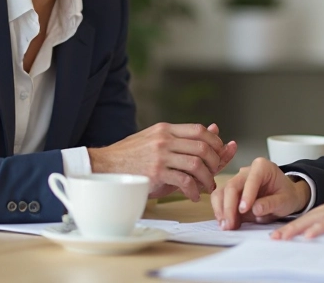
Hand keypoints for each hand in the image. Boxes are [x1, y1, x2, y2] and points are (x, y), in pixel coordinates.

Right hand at [88, 122, 236, 200]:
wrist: (105, 166)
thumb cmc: (132, 155)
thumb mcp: (156, 139)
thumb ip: (183, 136)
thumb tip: (214, 128)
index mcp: (165, 129)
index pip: (198, 130)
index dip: (214, 141)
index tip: (219, 153)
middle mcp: (164, 139)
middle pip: (202, 147)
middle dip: (215, 162)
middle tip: (215, 173)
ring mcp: (160, 156)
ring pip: (196, 164)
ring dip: (207, 178)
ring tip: (207, 187)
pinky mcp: (156, 173)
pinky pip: (184, 181)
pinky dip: (193, 190)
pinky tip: (193, 196)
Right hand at [211, 157, 309, 229]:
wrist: (284, 197)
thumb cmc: (286, 195)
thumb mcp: (285, 200)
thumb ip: (272, 203)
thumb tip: (255, 209)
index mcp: (262, 167)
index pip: (252, 179)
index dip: (246, 194)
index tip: (243, 210)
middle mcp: (245, 172)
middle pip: (232, 186)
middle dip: (229, 206)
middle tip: (230, 224)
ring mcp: (236, 181)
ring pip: (221, 192)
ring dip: (221, 210)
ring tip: (226, 226)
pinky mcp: (230, 193)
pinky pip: (219, 200)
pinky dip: (220, 212)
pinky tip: (224, 223)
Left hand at [270, 188, 323, 239]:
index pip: (311, 216)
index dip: (295, 224)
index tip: (281, 233)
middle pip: (307, 217)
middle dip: (289, 228)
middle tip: (273, 238)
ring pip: (314, 219)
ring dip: (296, 229)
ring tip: (282, 238)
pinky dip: (318, 229)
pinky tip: (307, 235)